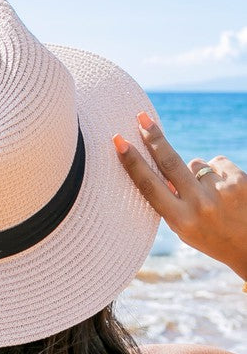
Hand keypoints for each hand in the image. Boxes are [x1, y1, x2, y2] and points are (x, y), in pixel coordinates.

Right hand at [112, 112, 246, 281]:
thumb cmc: (211, 236)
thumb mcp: (185, 228)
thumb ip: (172, 201)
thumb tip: (158, 164)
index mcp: (180, 221)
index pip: (150, 186)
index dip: (132, 162)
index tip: (119, 142)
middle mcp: (199, 206)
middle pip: (170, 162)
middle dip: (154, 137)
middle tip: (141, 117)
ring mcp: (220, 192)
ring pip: (196, 163)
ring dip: (198, 173)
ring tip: (212, 196)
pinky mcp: (239, 180)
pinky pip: (217, 162)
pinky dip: (218, 172)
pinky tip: (226, 190)